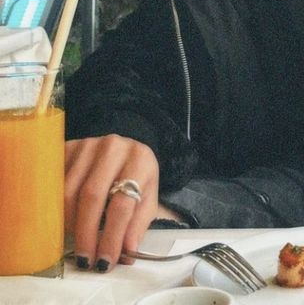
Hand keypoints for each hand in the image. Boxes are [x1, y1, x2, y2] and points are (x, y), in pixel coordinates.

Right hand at [65, 135, 159, 271]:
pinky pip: (54, 182)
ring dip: (69, 223)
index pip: (122, 203)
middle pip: (91, 196)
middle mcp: (114, 147)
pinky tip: (62, 222)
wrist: (124, 150)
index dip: (112, 236)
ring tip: (76, 241)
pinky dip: (55, 207)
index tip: (104, 262)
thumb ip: (138, 225)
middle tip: (85, 260)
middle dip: (86, 234)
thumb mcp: (147, 198)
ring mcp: (88, 145)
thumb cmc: (136, 178)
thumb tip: (125, 253)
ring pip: (68, 191)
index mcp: (140, 159)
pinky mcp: (68, 147)